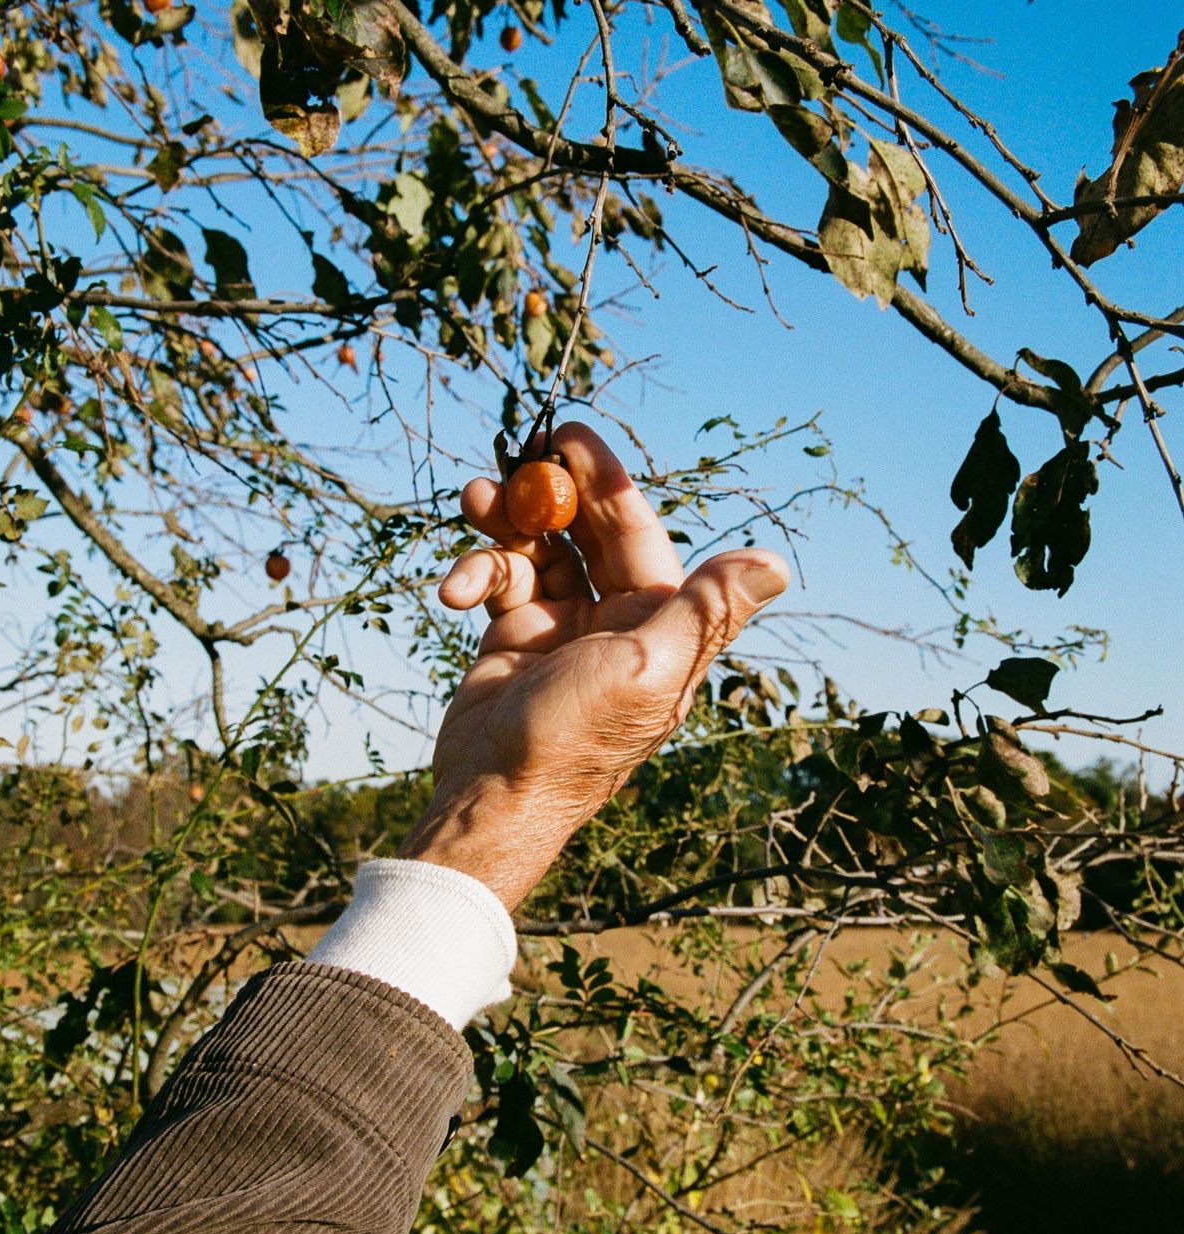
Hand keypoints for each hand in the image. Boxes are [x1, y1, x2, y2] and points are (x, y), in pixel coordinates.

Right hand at [399, 423, 788, 908]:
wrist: (495, 796)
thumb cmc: (577, 738)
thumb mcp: (649, 668)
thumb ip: (705, 609)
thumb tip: (777, 563)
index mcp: (657, 624)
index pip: (637, 534)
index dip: (608, 482)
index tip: (572, 438)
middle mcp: (614, 621)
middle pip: (587, 531)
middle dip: (554, 489)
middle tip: (524, 444)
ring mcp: (562, 627)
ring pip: (538, 548)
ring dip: (505, 520)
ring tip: (476, 496)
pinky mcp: (513, 637)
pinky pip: (498, 581)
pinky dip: (475, 573)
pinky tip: (455, 589)